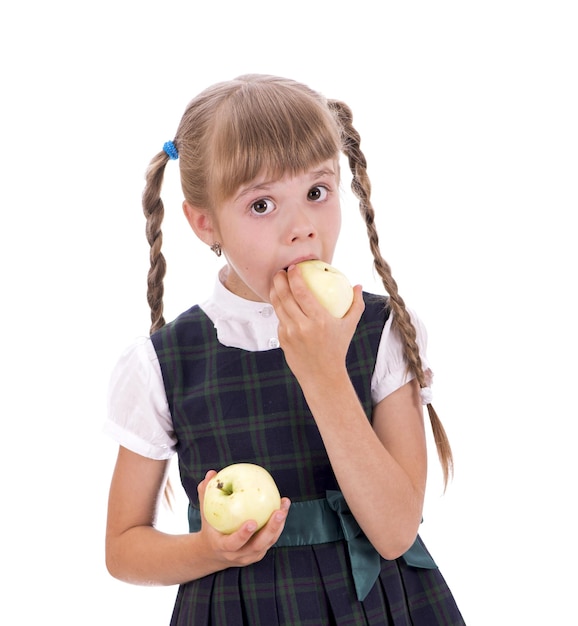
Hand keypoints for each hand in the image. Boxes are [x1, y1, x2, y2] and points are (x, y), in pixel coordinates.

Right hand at [197, 471, 290, 567]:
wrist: (214, 553)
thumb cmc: (210, 527)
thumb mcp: (206, 513)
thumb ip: (206, 494)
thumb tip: (211, 473)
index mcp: (223, 547)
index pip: (233, 544)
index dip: (243, 535)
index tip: (252, 522)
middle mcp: (238, 555)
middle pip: (258, 545)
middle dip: (270, 529)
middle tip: (279, 512)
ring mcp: (251, 555)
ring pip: (268, 542)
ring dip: (279, 525)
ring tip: (284, 505)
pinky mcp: (260, 552)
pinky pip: (272, 538)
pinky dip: (279, 524)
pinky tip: (283, 507)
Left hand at [270, 265, 364, 382]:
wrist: (322, 376)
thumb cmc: (337, 349)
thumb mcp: (349, 327)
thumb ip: (356, 305)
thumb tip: (358, 285)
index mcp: (319, 320)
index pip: (301, 292)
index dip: (294, 277)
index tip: (293, 267)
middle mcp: (302, 326)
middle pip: (284, 297)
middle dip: (279, 280)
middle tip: (280, 271)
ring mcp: (290, 334)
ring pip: (278, 307)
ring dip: (275, 291)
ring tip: (277, 281)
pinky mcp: (282, 340)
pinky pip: (279, 319)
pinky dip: (279, 308)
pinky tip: (280, 301)